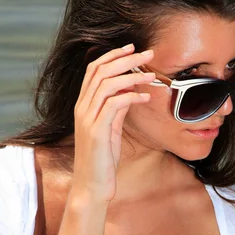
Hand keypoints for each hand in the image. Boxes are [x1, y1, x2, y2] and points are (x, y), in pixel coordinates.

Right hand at [71, 44, 154, 202]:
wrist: (92, 186)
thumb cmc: (102, 160)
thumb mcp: (110, 130)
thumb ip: (116, 110)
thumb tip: (130, 92)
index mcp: (83, 105)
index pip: (94, 70)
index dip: (113, 55)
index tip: (132, 48)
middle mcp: (82, 108)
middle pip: (100, 71)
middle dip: (126, 58)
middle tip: (148, 53)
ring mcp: (87, 119)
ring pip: (107, 84)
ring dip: (132, 75)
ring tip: (152, 74)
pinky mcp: (96, 131)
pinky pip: (114, 104)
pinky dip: (131, 96)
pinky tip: (145, 97)